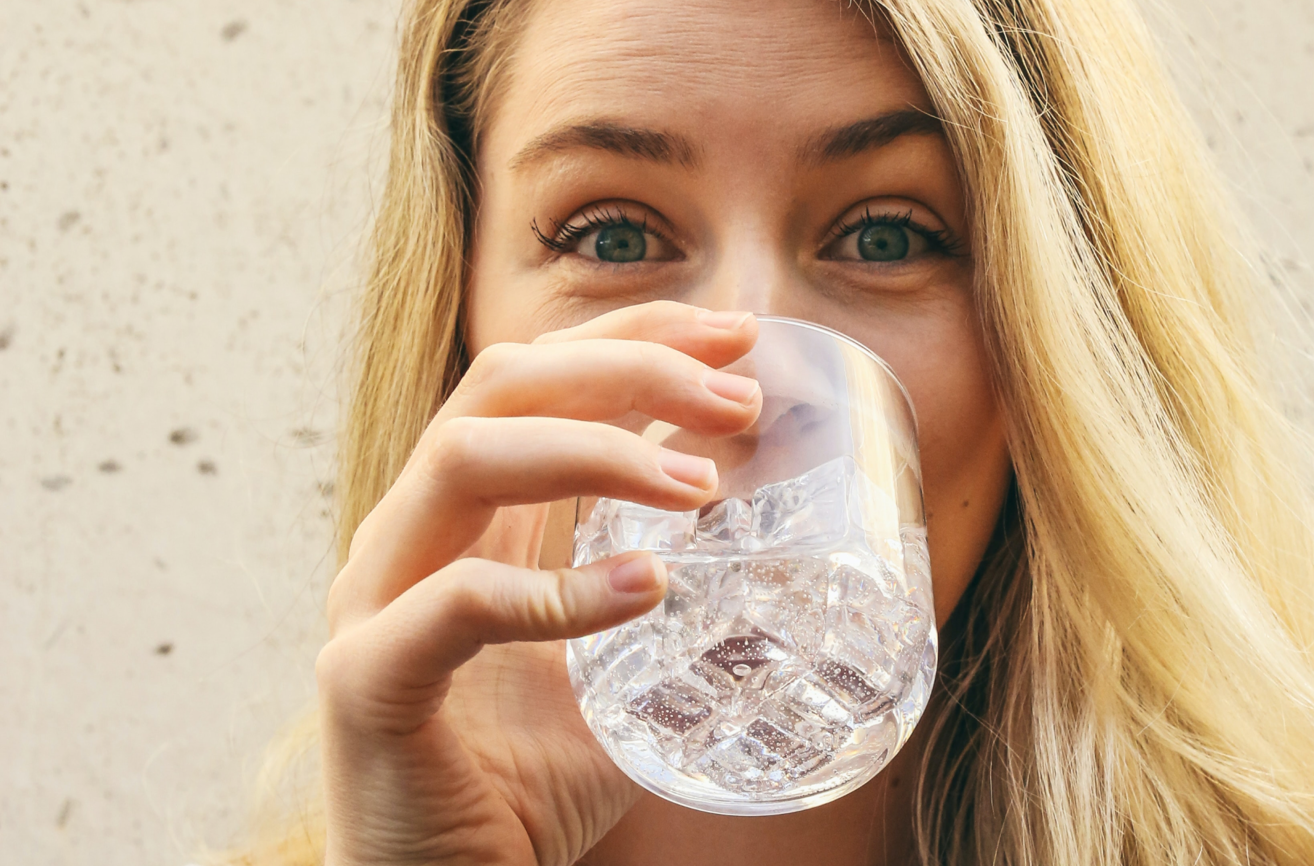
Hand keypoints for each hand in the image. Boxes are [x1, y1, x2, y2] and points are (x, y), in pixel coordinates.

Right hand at [317, 302, 761, 865]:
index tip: (735, 334)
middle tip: (737, 399)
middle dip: (627, 369)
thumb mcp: (612, 665)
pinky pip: (454, 604)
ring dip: (597, 452)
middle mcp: (411, 533)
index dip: (632, 334)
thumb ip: (657, 595)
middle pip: (501, 386)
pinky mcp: (367, 680)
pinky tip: (644, 588)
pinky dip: (554, 589)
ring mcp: (376, 599)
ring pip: (465, 459)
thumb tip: (774, 552)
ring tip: (704, 487)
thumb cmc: (523, 778)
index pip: (538, 376)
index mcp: (464, 515)